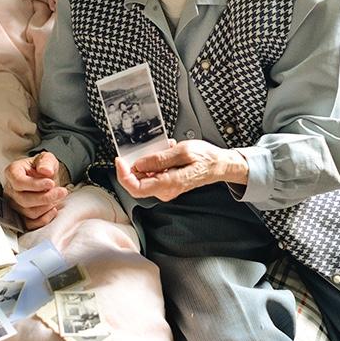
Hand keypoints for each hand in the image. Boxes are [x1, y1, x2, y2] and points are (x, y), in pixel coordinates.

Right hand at [3, 151, 69, 229]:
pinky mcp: (21, 216)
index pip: (18, 182)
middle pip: (24, 200)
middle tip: (61, 191)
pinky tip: (53, 209)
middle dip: (47, 197)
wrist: (45, 178)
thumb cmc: (42, 168)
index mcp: (13, 172)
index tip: (51, 183)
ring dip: (47, 206)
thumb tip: (45, 170)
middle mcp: (10, 190)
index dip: (36, 185)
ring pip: (29, 213)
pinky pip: (30, 224)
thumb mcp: (47, 158)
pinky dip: (44, 219)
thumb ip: (46, 162)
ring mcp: (14, 205)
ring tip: (57, 196)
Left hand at [115, 139, 247, 201]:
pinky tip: (165, 153)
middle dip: (134, 166)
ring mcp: (166, 189)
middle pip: (137, 183)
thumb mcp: (182, 151)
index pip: (135, 188)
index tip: (120, 160)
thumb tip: (139, 165)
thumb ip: (159, 159)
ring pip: (144, 178)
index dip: (123, 175)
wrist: (219, 165)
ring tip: (162, 149)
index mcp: (168, 184)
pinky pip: (153, 175)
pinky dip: (154, 163)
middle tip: (140, 150)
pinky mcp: (167, 184)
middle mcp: (165, 190)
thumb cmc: (205, 158)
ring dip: (147, 162)